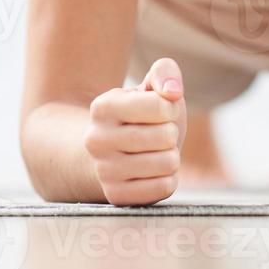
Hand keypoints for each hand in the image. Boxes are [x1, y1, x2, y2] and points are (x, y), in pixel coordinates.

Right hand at [84, 57, 185, 205]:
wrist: (110, 152)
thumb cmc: (140, 115)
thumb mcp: (150, 87)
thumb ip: (165, 72)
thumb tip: (173, 91)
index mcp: (103, 107)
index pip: (161, 106)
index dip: (170, 108)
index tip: (160, 111)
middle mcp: (96, 140)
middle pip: (166, 136)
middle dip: (172, 133)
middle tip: (158, 133)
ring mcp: (103, 171)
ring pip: (167, 164)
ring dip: (172, 156)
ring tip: (155, 152)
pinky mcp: (116, 196)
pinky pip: (164, 188)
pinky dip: (169, 178)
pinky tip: (153, 171)